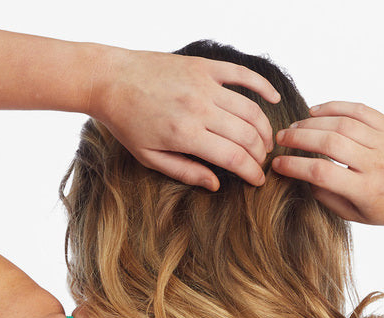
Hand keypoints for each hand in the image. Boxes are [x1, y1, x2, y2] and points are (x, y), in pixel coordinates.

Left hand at [87, 47, 281, 190]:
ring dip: (264, 128)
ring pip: (250, 108)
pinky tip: (273, 99)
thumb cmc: (127, 122)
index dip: (251, 172)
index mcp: (186, 134)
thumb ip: (185, 172)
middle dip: (260, 154)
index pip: (233, 157)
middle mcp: (199, 107)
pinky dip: (262, 86)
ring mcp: (204, 83)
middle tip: (261, 164)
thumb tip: (215, 184)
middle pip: (247, 135)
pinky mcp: (203, 66)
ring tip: (265, 142)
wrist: (111, 79)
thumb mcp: (150, 158)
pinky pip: (241, 74)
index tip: (257, 182)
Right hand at [272, 101, 383, 230]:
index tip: (277, 164)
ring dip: (312, 122)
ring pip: (342, 122)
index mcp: (367, 190)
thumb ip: (329, 198)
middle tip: (281, 139)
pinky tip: (316, 112)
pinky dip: (334, 107)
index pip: (322, 172)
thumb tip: (302, 177)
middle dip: (299, 138)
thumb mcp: (359, 216)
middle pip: (329, 142)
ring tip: (295, 127)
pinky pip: (358, 110)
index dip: (295, 166)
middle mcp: (377, 163)